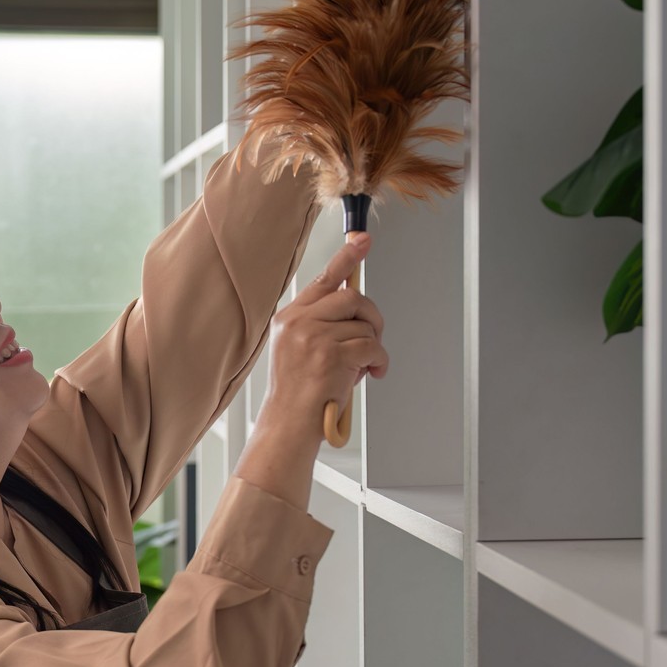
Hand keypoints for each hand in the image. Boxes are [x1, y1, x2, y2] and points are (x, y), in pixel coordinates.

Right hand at [260, 233, 388, 438]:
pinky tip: (371, 373)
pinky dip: (379, 361)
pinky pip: (372, 346)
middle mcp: (299, 323)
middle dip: (372, 315)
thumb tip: (357, 310)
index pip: (323, 279)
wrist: (288, 426)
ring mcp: (314, 338)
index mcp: (290, 318)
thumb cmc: (299, 394)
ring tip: (364, 365)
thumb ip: (322, 325)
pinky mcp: (331, 356)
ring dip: (374, 345)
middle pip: (351, 297)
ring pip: (364, 323)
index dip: (347, 257)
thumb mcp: (299, 350)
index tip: (363, 240)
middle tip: (374, 334)